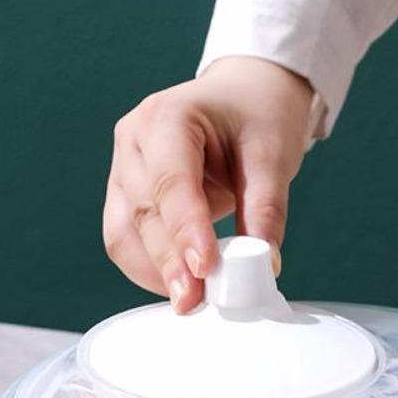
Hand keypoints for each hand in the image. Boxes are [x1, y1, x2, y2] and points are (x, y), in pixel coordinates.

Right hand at [103, 56, 313, 311]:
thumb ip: (266, 209)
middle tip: (198, 300)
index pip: (170, 181)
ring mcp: (124, 168)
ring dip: (154, 271)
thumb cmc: (257, 114)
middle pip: (143, 212)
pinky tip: (181, 284)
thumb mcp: (274, 154)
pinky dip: (150, 267)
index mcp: (168, 115)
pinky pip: (126, 239)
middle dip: (169, 262)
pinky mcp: (127, 194)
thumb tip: (263, 264)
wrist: (245, 96)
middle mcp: (134, 140)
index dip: (185, 230)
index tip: (204, 269)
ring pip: (123, 232)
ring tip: (191, 299)